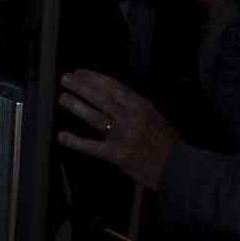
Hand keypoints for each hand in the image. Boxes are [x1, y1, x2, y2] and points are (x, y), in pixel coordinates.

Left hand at [55, 69, 180, 190]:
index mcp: (142, 105)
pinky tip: (62, 136)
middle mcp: (131, 117)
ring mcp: (123, 135)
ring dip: (76, 106)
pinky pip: (91, 146)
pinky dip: (75, 141)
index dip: (94, 78)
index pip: (113, 86)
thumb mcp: (155, 116)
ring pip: (95, 116)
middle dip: (81, 86)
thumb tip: (110, 96)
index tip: (80, 73)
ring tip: (63, 98)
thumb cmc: (167, 143)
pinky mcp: (117, 154)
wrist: (178, 168)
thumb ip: (134, 107)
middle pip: (101, 97)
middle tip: (66, 79)